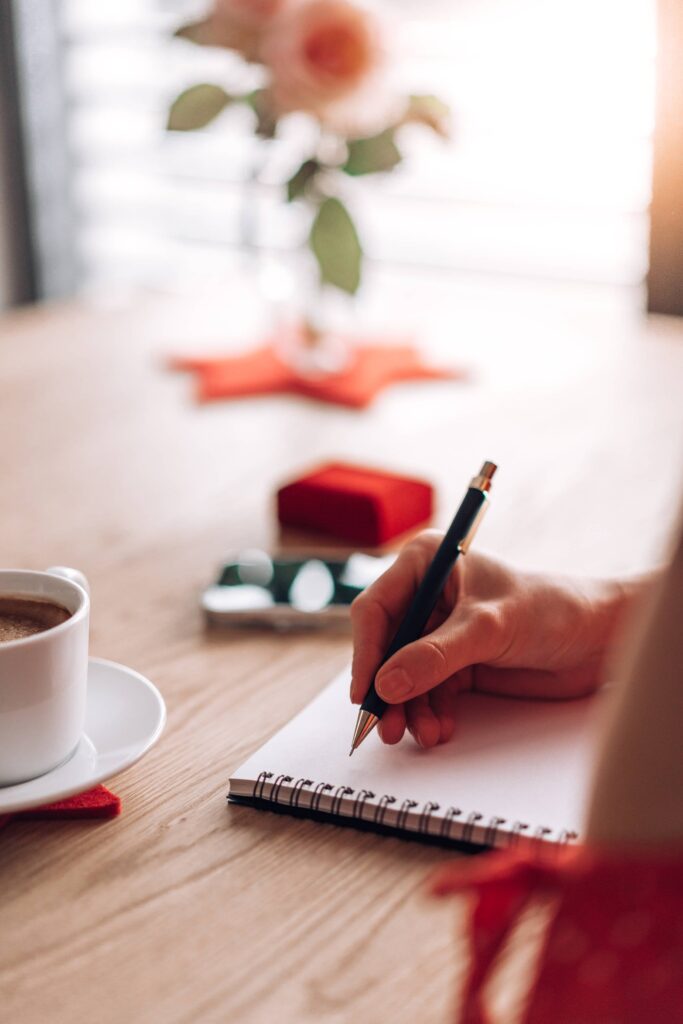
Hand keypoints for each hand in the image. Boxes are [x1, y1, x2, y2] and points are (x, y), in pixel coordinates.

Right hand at [350, 532, 628, 748]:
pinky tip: (440, 728)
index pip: (377, 609)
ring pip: (404, 675)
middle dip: (387, 689)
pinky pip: (427, 691)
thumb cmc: (550, 609)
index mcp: (428, 563)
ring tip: (425, 734)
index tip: (366, 691)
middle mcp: (428, 594)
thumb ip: (435, 656)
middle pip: (386, 647)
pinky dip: (430, 712)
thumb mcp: (488, 629)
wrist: (597, 638)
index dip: (366, 652)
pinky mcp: (457, 661)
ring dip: (410, 708)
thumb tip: (386, 684)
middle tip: (386, 727)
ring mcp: (441, 630)